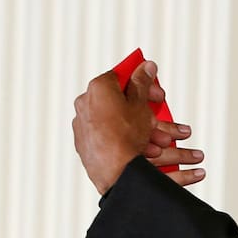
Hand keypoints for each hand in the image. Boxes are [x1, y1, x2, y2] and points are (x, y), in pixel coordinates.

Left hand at [72, 60, 204, 192]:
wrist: (116, 171)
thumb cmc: (126, 136)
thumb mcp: (141, 105)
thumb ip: (143, 82)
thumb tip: (146, 66)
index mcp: (98, 87)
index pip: (122, 76)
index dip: (143, 83)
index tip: (155, 92)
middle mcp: (85, 103)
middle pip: (118, 99)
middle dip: (142, 107)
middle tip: (156, 114)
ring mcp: (81, 124)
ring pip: (114, 120)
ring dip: (137, 126)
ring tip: (155, 136)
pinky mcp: (83, 143)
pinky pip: (106, 135)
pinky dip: (122, 138)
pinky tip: (139, 145)